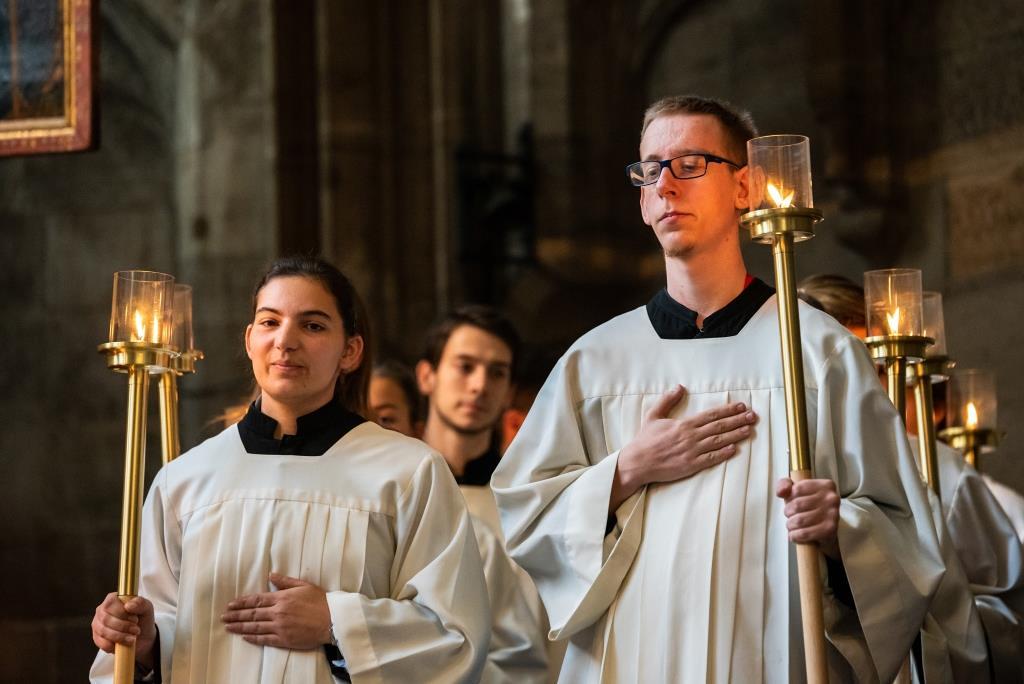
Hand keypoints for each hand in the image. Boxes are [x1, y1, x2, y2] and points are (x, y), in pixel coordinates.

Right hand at [91, 592, 156, 668]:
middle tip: (136, 630)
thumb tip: (128, 606)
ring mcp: (97, 624)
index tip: (135, 619)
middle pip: (106, 619)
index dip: (123, 613)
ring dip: (120, 636)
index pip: (110, 604)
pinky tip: (123, 644)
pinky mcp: (97, 638)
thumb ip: (140, 603)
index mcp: (112, 599)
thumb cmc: (143, 618)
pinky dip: (114, 645)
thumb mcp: (147, 608)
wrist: (143, 636)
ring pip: (103, 631)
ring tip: (132, 638)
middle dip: (123, 626)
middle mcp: (102, 610)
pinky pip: (101, 643)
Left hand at [222, 573, 331, 649]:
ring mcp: (280, 627)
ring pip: (255, 627)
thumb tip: (270, 575)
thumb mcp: (304, 585)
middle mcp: (278, 612)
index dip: (242, 602)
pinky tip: (244, 636)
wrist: (333, 620)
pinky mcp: (284, 639)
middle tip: (223, 616)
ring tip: (228, 627)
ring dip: (240, 627)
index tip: (231, 604)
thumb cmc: (321, 601)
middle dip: (236, 615)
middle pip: (252, 614)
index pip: (257, 600)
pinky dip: (253, 638)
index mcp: (282, 598)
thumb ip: (285, 581)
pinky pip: (265, 639)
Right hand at [610, 385, 756, 510]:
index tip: (741, 406)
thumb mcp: (653, 415)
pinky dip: (724, 453)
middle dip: (737, 420)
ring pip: (719, 441)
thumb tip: (679, 387)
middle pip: (719, 426)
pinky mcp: (691, 465)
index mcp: (683, 424)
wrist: (638, 462)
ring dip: (735, 435)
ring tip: (749, 430)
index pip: (711, 415)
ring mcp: (692, 451)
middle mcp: (691, 436)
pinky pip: (711, 458)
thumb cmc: (645, 440)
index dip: (728, 410)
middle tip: (753, 416)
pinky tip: (735, 449)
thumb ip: (667, 401)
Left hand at [776, 477, 840, 558]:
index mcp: (826, 485)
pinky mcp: (830, 530)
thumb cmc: (809, 507)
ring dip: (790, 525)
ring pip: (799, 520)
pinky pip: (804, 533)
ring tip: (793, 525)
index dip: (789, 498)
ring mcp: (833, 514)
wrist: (825, 529)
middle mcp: (832, 498)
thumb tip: (782, 492)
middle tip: (791, 516)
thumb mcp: (796, 491)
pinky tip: (796, 534)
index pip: (797, 489)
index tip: (792, 502)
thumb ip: (784, 485)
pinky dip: (795, 535)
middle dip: (788, 512)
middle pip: (797, 505)